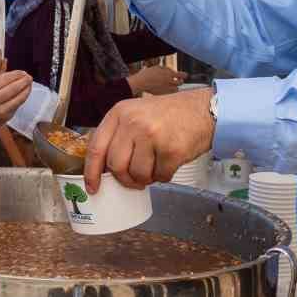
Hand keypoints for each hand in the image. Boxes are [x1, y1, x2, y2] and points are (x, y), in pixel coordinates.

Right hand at [0, 70, 33, 128]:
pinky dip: (22, 98)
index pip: (4, 80)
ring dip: (26, 90)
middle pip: (13, 89)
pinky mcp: (5, 118)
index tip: (23, 71)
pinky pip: (16, 106)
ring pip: (18, 99)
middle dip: (24, 81)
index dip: (16, 75)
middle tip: (29, 77)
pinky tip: (24, 93)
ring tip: (30, 84)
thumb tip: (16, 75)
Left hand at [86, 87, 215, 191]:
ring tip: (155, 166)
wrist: (204, 109)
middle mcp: (133, 122)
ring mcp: (152, 135)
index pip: (96, 147)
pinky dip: (164, 176)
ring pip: (138, 174)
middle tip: (134, 181)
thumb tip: (103, 167)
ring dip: (146, 178)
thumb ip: (119, 134)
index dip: (91, 172)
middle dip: (124, 179)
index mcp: (120, 112)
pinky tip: (169, 162)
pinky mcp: (171, 149)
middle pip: (116, 165)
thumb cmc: (169, 115)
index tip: (92, 187)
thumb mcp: (136, 113)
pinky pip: (160, 177)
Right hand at [129, 64, 185, 95]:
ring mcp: (165, 88)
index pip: (181, 75)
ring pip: (176, 89)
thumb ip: (166, 69)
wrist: (141, 82)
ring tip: (173, 86)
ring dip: (175, 87)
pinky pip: (169, 93)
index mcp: (168, 74)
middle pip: (180, 83)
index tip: (186, 75)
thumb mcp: (157, 67)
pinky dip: (169, 91)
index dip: (184, 75)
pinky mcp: (162, 94)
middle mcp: (169, 82)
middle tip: (180, 81)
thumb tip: (171, 72)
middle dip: (180, 81)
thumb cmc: (148, 73)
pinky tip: (167, 89)